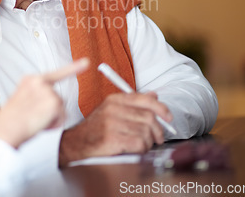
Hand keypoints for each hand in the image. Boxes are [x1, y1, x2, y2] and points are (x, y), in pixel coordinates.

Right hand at [0, 58, 88, 148]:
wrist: (5, 129)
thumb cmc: (9, 120)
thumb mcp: (21, 101)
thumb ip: (36, 98)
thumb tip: (53, 106)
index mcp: (29, 80)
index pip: (55, 74)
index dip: (74, 68)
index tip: (86, 62)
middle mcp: (39, 82)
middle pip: (58, 98)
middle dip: (50, 111)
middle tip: (32, 117)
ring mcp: (47, 91)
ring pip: (60, 109)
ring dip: (50, 118)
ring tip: (33, 120)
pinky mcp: (54, 103)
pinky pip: (61, 118)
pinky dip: (53, 125)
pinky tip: (39, 123)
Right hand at [58, 92, 172, 166]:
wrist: (76, 143)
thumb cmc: (96, 129)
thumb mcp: (112, 110)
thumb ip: (134, 103)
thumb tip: (154, 95)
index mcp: (114, 100)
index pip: (145, 99)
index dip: (161, 108)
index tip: (168, 117)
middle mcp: (113, 109)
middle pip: (149, 117)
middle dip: (157, 131)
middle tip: (156, 138)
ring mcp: (111, 123)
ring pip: (146, 132)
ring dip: (147, 142)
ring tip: (140, 144)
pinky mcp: (112, 138)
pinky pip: (139, 144)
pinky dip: (141, 149)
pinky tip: (133, 149)